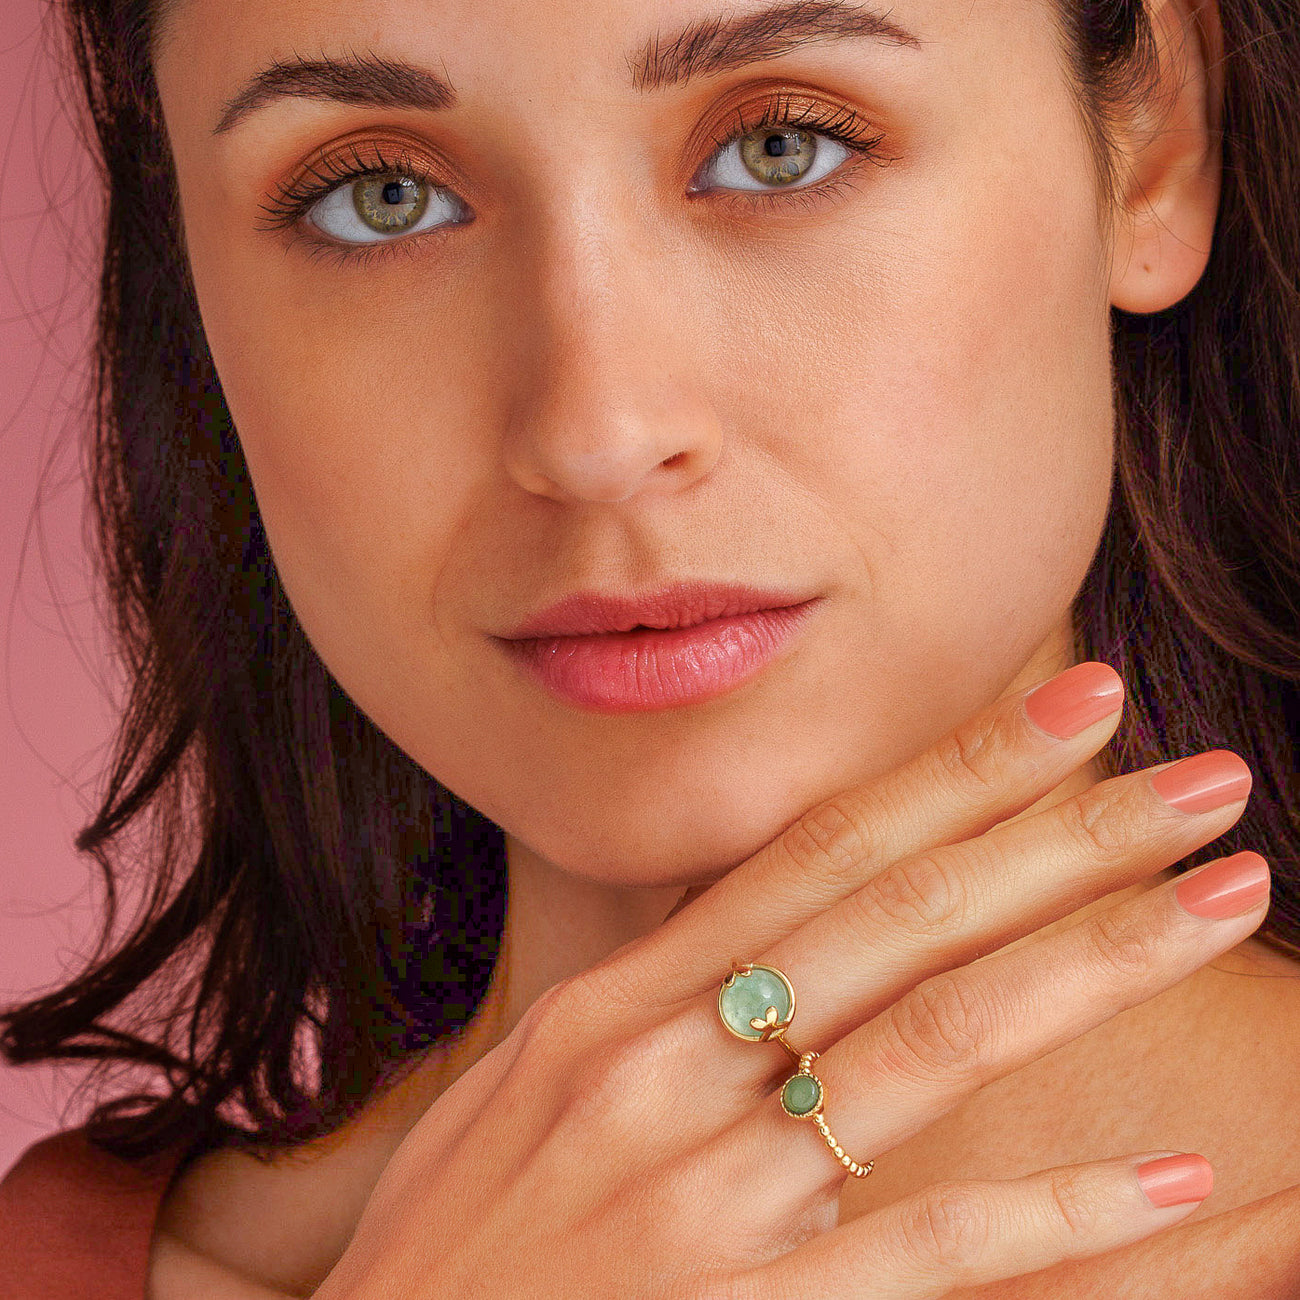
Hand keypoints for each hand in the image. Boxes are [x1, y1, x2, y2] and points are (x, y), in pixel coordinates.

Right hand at [312, 662, 1265, 1298]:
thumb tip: (748, 933)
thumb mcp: (521, 1087)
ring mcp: (709, 1195)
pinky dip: (1066, 1213)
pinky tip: (1183, 1175)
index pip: (819, 850)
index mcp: (614, 1004)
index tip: (1074, 706)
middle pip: (902, 918)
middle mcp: (667, 1070)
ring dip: (1096, 960)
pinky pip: (934, 1252)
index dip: (955, 769)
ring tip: (1224, 899)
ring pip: (939, 1042)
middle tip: (1202, 779)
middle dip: (1063, 836)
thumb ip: (639, 1007)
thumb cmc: (451, 1246)